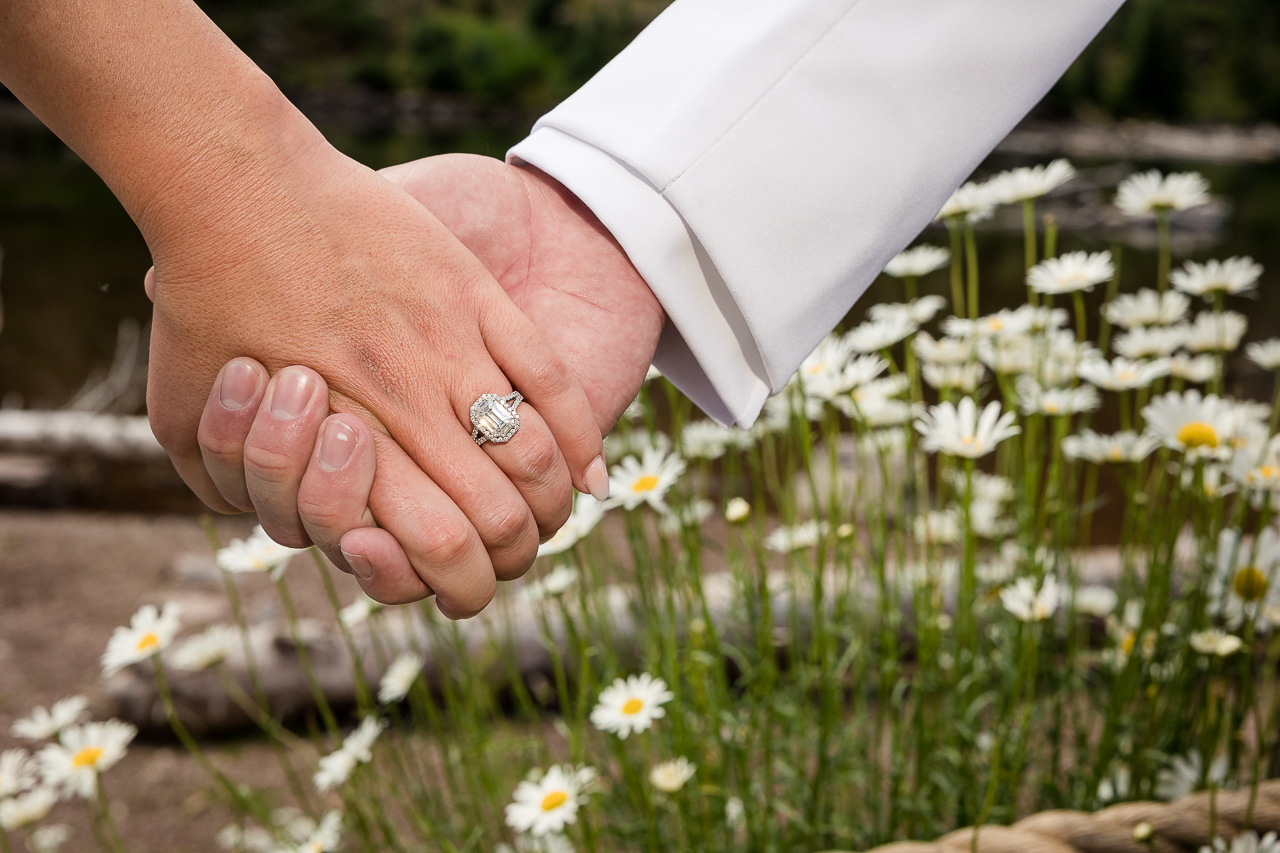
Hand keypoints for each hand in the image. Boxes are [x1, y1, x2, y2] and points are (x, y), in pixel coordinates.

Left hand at [2, 0, 614, 615]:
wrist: (236, 181)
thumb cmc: (202, 300)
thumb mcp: (182, 418)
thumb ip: (227, 485)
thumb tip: (280, 532)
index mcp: (344, 447)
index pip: (435, 550)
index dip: (462, 582)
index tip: (463, 580)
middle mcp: (405, 407)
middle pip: (497, 517)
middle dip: (515, 552)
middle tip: (514, 552)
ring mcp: (448, 348)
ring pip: (532, 454)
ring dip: (552, 498)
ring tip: (553, 511)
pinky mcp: (475, 295)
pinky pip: (549, 379)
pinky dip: (578, 434)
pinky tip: (588, 469)